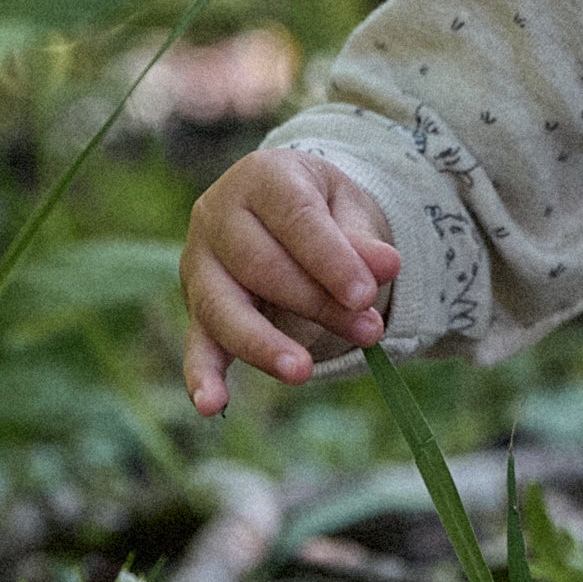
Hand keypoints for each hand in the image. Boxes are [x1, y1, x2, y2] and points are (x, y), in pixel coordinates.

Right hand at [181, 149, 397, 416]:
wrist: (282, 208)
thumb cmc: (320, 208)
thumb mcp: (348, 208)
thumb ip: (362, 238)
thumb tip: (387, 264)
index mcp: (261, 177)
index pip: (294, 218)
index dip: (330, 258)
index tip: (367, 294)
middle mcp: (217, 215)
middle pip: (262, 266)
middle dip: (317, 303)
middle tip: (370, 331)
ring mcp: (198, 264)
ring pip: (225, 309)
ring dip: (265, 345)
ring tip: (303, 372)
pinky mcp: (195, 308)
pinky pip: (196, 344)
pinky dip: (203, 376)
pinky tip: (212, 405)